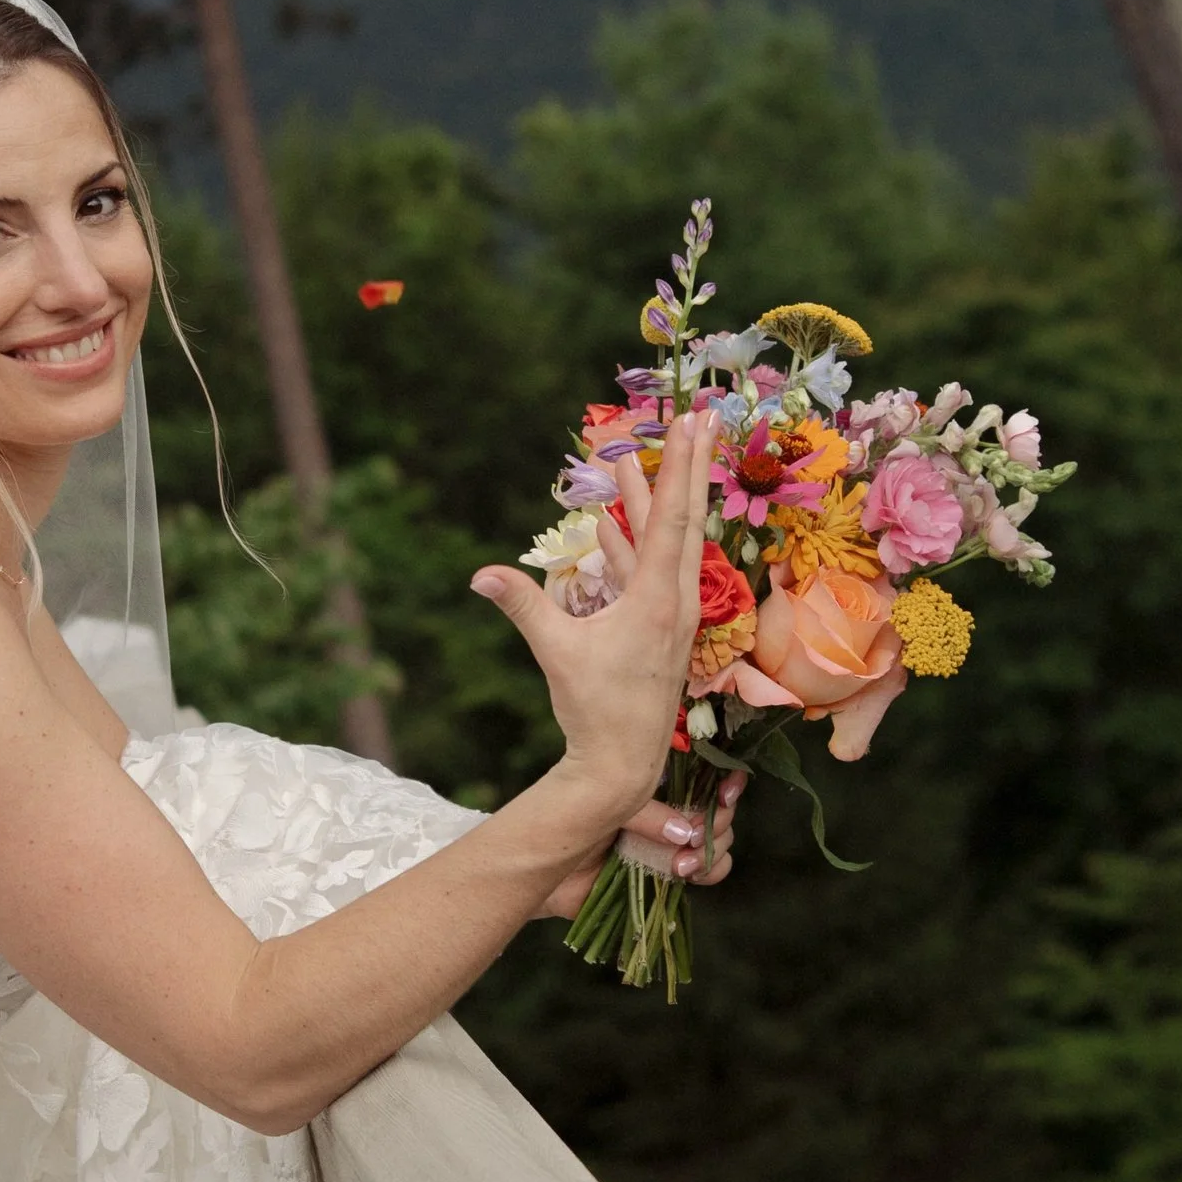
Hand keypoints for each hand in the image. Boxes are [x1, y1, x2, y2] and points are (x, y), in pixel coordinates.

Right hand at [471, 407, 717, 835]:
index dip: (681, 466)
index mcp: (658, 600)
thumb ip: (522, 605)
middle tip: (701, 417)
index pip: (674, 518)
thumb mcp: (556, 651)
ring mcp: (670, 615)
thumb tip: (480, 574)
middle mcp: (674, 600)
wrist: (621, 764)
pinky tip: (612, 524)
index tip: (692, 423)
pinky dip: (632, 543)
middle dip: (689, 465)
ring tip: (635, 462)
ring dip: (653, 501)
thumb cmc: (593, 709)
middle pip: (685, 517)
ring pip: (665, 543)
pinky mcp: (659, 629)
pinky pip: (649, 572)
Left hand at [533, 768, 740, 921]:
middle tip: (697, 835)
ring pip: (720, 839)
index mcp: (660, 782)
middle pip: (721, 808)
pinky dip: (708, 870)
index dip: (726, 781)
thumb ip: (648, 814)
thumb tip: (686, 833)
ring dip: (713, 849)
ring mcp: (676, 841)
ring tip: (682, 863)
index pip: (709, 774)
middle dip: (718, 821)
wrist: (545, 866)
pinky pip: (709, 870)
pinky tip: (683, 871)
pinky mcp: (672, 871)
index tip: (725, 793)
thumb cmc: (572, 823)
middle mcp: (673, 809)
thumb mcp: (609, 805)